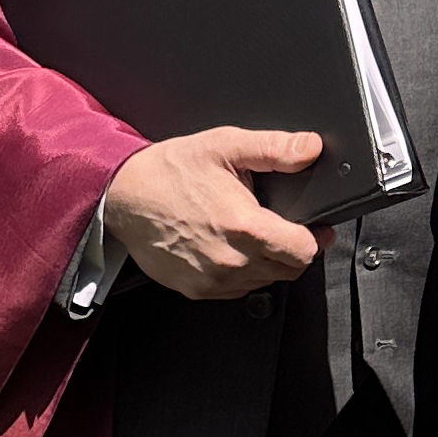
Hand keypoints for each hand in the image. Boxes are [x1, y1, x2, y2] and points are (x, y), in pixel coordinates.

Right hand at [104, 126, 326, 299]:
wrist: (122, 195)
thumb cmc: (169, 171)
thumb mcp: (225, 146)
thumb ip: (273, 149)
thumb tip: (310, 148)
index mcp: (244, 226)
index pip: (303, 252)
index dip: (314, 238)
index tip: (314, 228)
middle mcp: (230, 261)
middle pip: (289, 270)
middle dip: (292, 249)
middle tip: (282, 225)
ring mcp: (212, 280)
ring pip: (264, 282)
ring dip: (267, 262)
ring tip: (249, 232)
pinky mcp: (196, 290)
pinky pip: (237, 290)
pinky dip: (241, 272)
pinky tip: (229, 246)